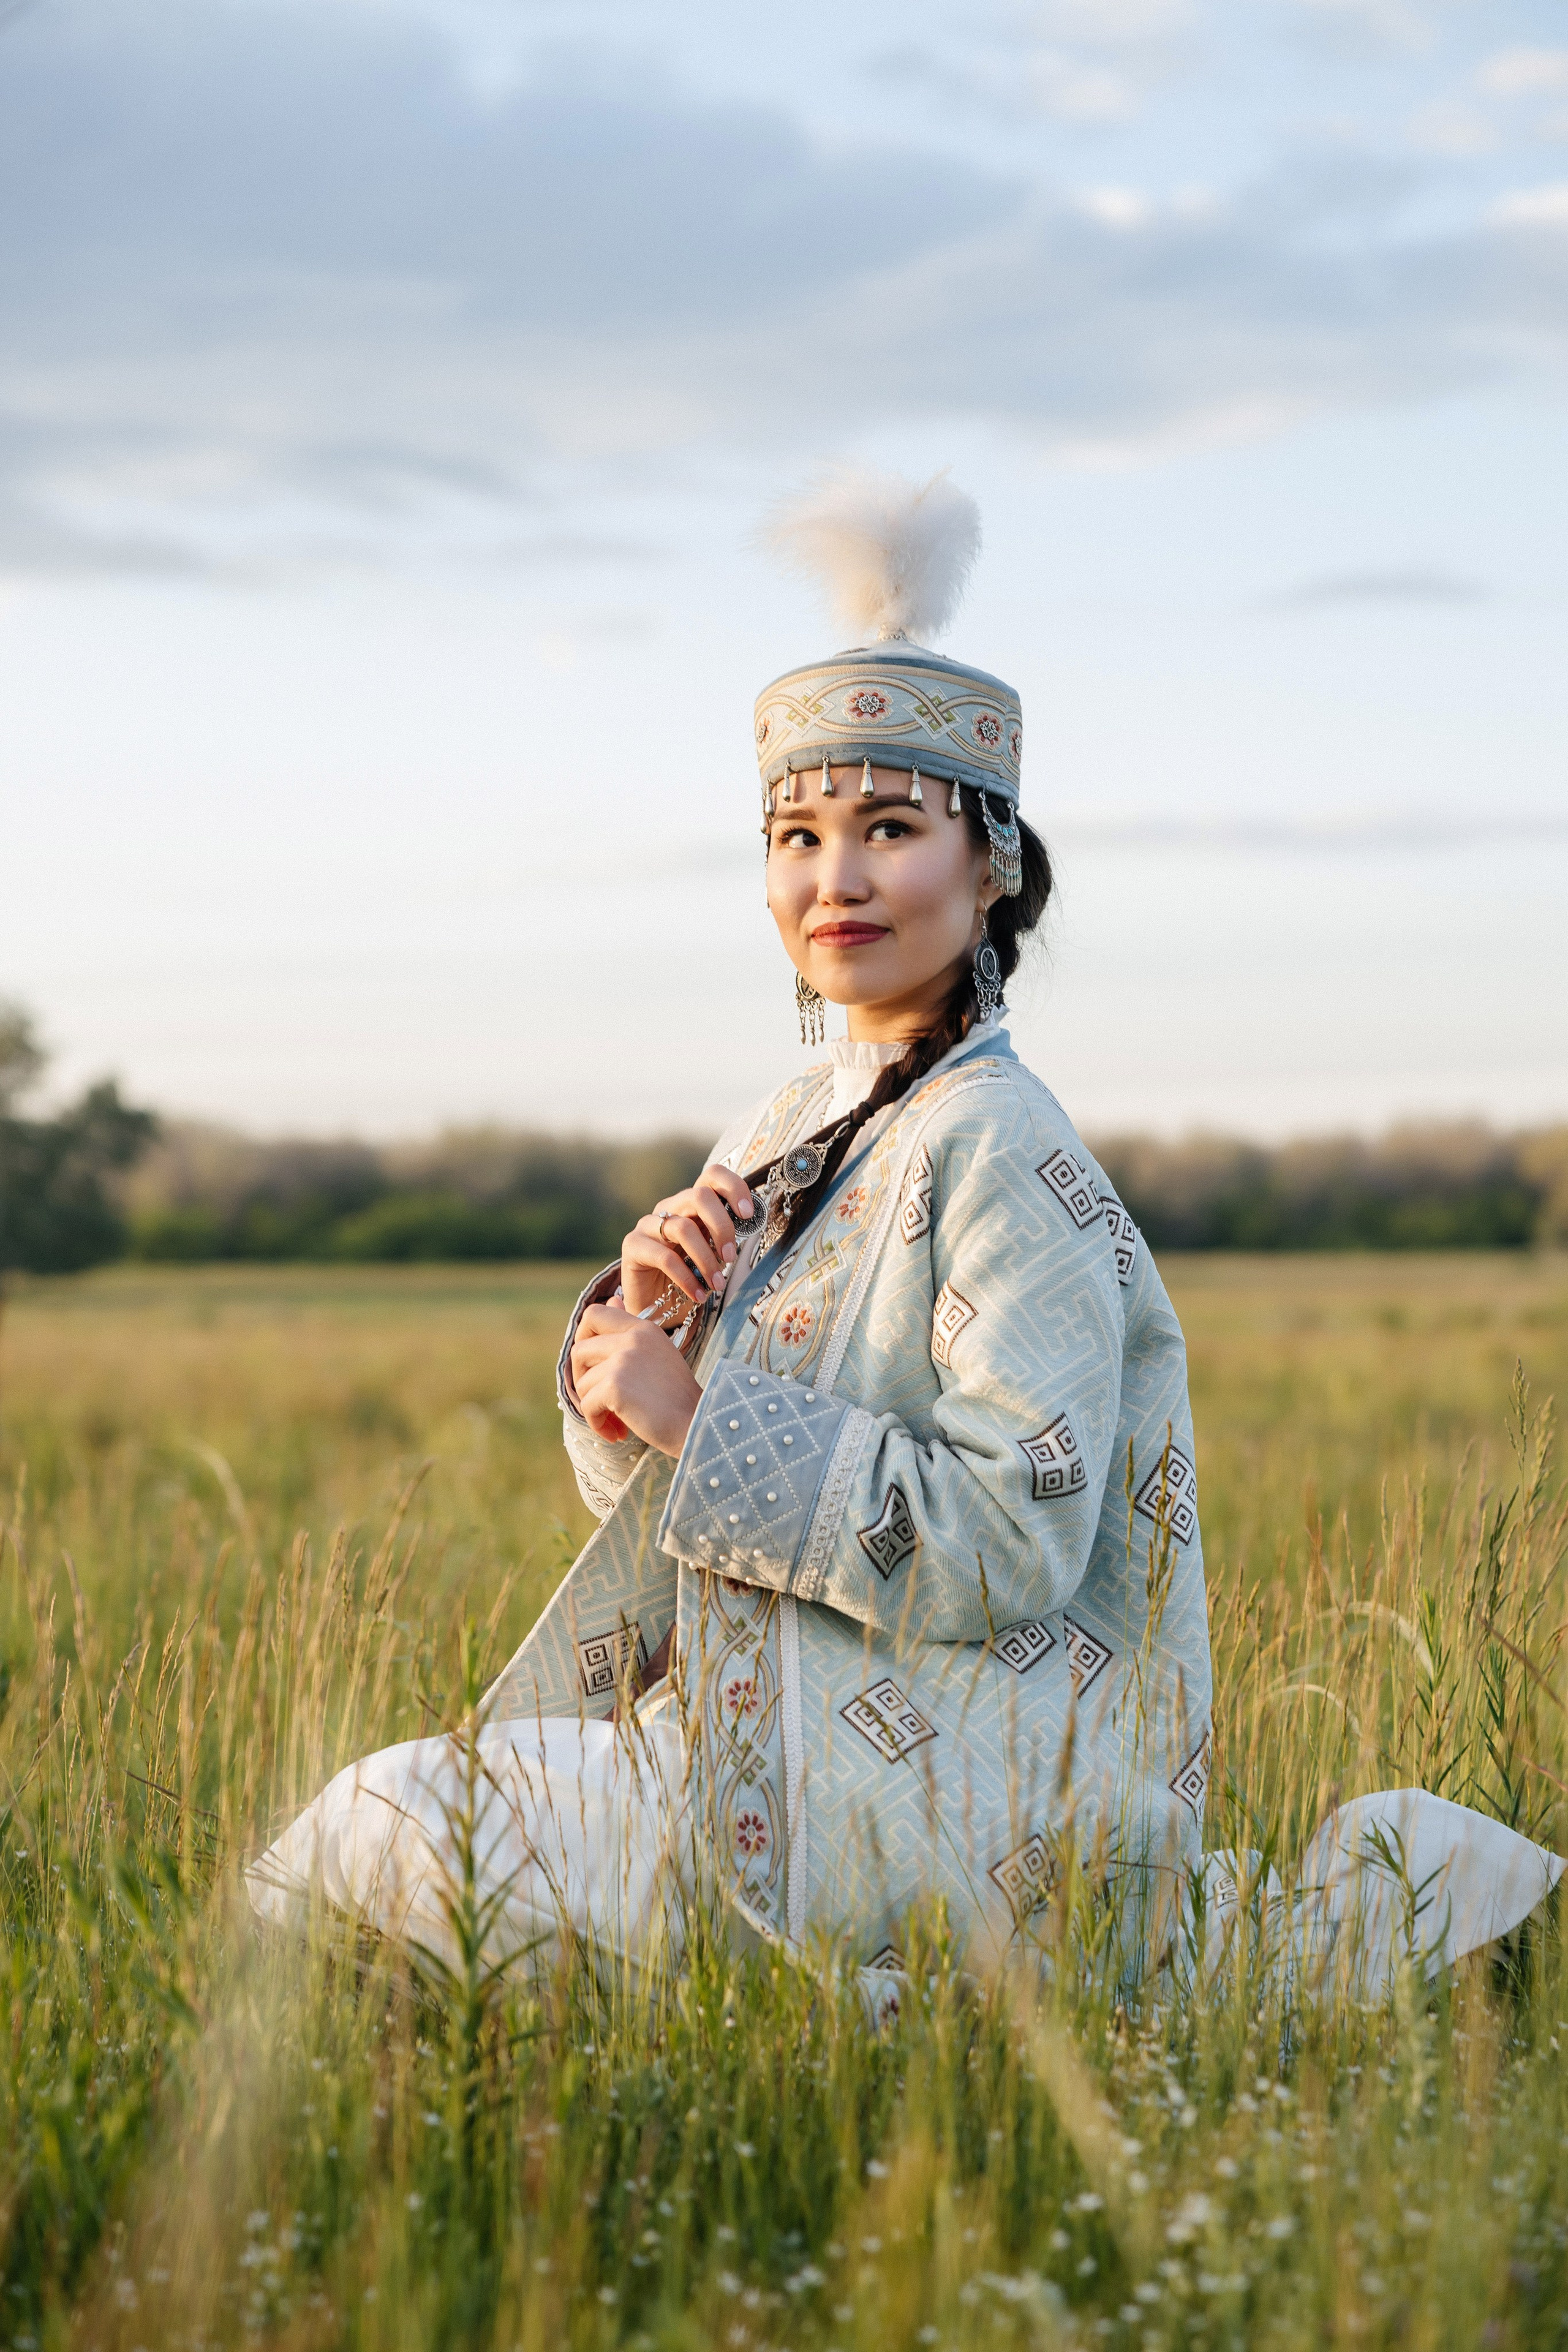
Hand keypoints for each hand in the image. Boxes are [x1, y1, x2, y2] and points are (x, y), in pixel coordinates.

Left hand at [570, 1299, 703, 1455]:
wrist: (697, 1425)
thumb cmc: (678, 1397)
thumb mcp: (657, 1354)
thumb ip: (630, 1330)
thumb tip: (611, 1299)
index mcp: (643, 1328)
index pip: (594, 1313)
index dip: (583, 1336)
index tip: (591, 1362)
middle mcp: (632, 1338)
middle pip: (579, 1349)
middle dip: (581, 1378)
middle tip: (597, 1398)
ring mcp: (623, 1360)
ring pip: (582, 1383)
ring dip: (593, 1407)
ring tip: (616, 1423)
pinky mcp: (615, 1386)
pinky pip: (586, 1405)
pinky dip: (597, 1423)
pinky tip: (616, 1434)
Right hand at [621, 1162, 755, 1319]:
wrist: (658, 1306)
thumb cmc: (690, 1276)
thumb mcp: (713, 1253)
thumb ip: (724, 1236)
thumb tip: (751, 1225)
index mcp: (691, 1203)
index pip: (712, 1176)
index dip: (733, 1188)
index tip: (748, 1215)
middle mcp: (669, 1208)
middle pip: (699, 1197)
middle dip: (722, 1227)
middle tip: (731, 1257)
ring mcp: (648, 1225)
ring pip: (683, 1228)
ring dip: (706, 1259)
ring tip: (717, 1284)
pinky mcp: (632, 1245)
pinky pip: (665, 1257)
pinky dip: (687, 1278)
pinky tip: (699, 1295)